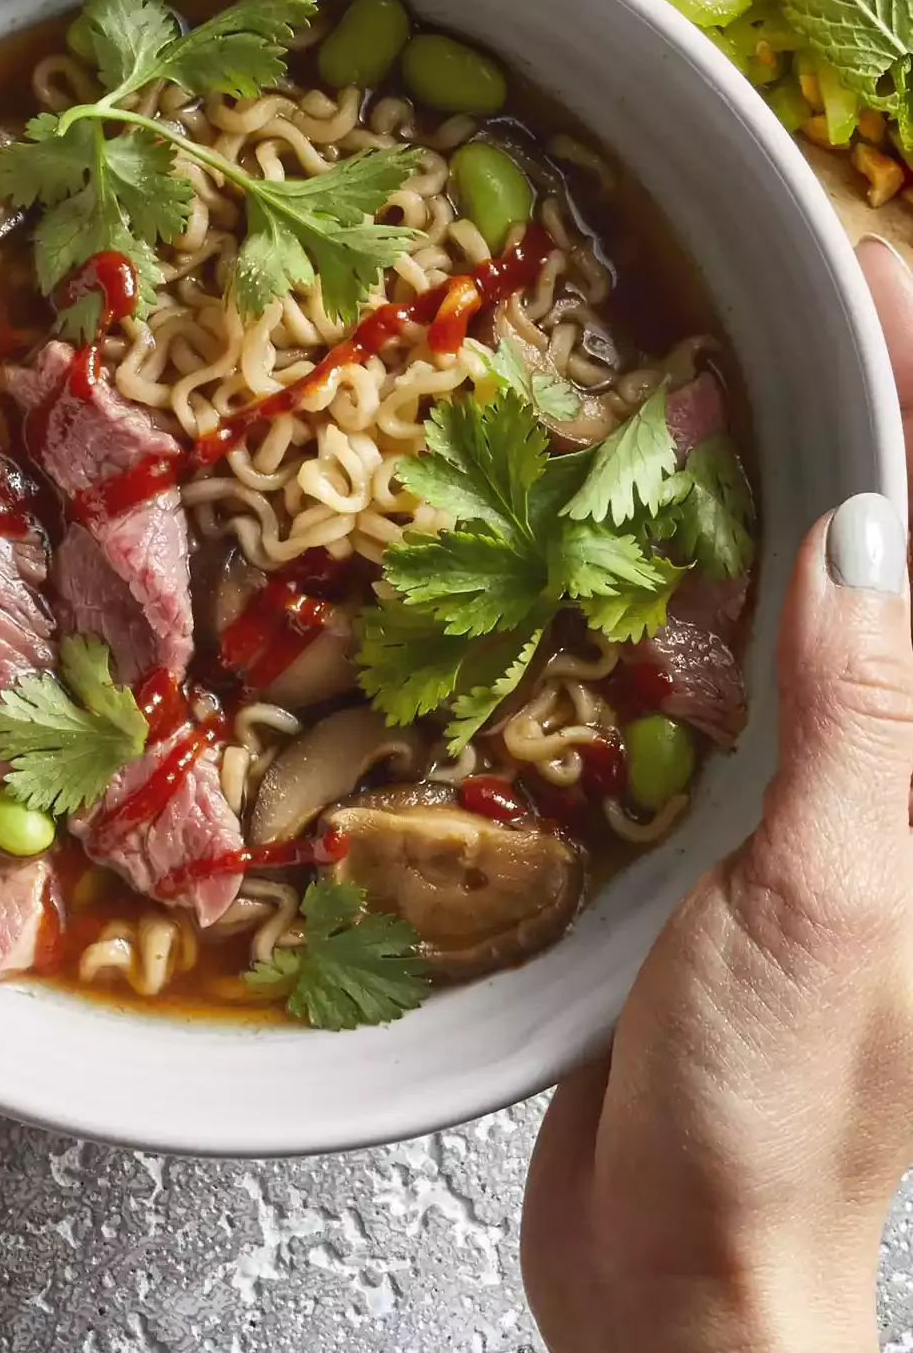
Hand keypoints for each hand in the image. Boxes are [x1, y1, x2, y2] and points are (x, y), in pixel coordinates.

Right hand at [521, 237, 912, 1352]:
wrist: (688, 1256)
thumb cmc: (769, 1113)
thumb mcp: (823, 901)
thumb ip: (859, 718)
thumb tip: (865, 532)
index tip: (866, 273)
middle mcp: (903, 769)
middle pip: (899, 554)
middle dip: (863, 417)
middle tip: (795, 301)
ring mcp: (824, 796)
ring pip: (816, 604)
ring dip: (777, 492)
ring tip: (708, 392)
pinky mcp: (738, 828)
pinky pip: (732, 682)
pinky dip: (693, 600)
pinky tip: (640, 558)